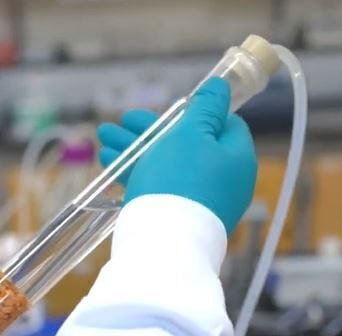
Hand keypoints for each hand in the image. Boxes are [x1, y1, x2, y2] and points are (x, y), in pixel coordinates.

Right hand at [97, 77, 257, 233]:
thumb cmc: (179, 180)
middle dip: (150, 129)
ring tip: (103, 137)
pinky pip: (158, 186)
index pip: (225, 124)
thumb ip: (206, 106)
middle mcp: (224, 181)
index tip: (170, 108)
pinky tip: (110, 163)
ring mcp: (200, 201)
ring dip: (135, 147)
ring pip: (166, 164)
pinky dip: (136, 171)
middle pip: (187, 144)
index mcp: (237, 158)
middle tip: (122, 119)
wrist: (163, 243)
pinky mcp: (177, 217)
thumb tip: (220, 86)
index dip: (197, 112)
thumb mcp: (191, 132)